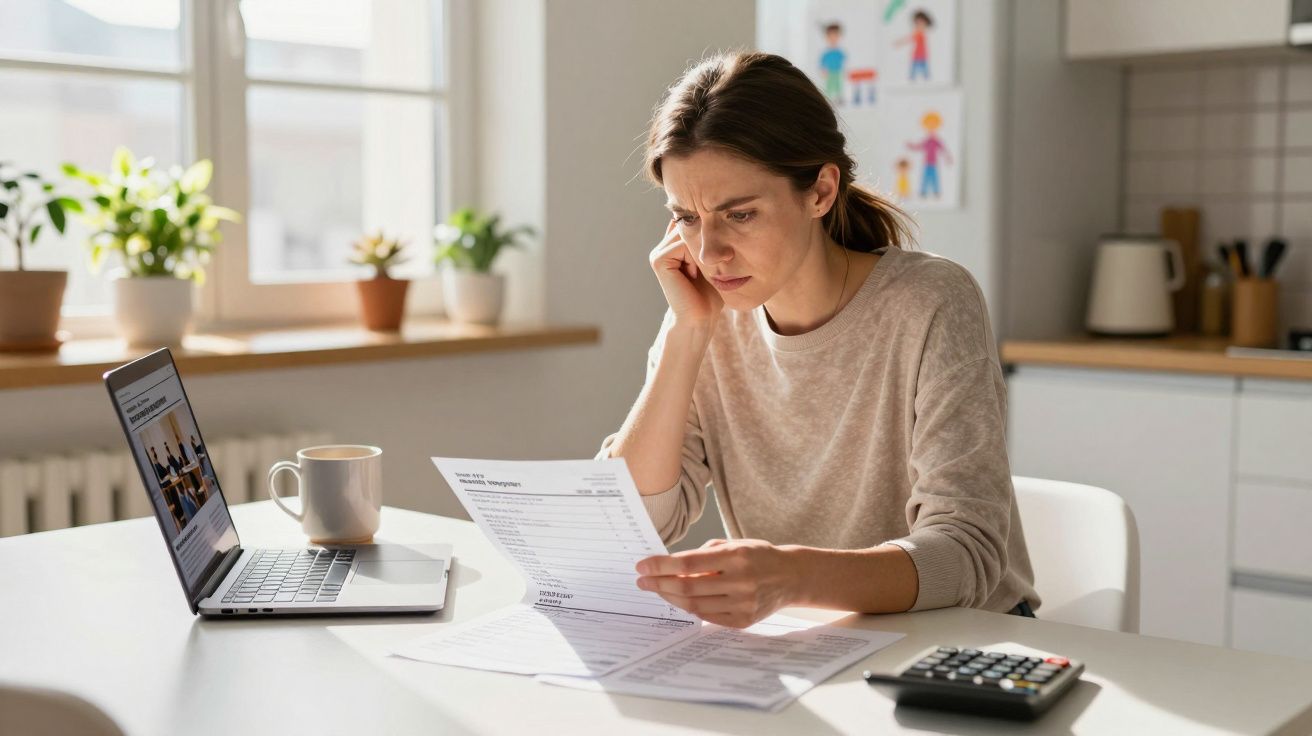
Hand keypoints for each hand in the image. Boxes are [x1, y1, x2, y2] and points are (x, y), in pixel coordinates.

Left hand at [635, 538, 797, 627]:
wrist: (791, 577)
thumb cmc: (758, 556)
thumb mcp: (734, 544)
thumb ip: (703, 555)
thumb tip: (669, 565)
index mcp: (736, 556)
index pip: (689, 563)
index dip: (661, 565)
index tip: (642, 565)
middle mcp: (741, 581)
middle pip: (688, 587)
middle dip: (659, 583)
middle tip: (642, 580)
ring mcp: (743, 604)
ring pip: (695, 605)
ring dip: (670, 597)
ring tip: (657, 589)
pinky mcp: (744, 621)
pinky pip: (708, 616)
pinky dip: (690, 608)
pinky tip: (679, 599)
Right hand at [649, 219, 723, 326]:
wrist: (702, 316)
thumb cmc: (711, 292)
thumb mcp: (713, 260)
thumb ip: (708, 240)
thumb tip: (714, 215)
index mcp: (674, 246)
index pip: (693, 224)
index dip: (706, 235)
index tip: (713, 257)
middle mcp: (663, 247)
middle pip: (690, 226)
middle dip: (703, 245)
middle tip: (703, 270)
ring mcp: (658, 253)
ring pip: (687, 235)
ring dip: (699, 254)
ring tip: (697, 274)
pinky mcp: (658, 260)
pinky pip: (681, 245)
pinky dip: (692, 260)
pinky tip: (691, 275)